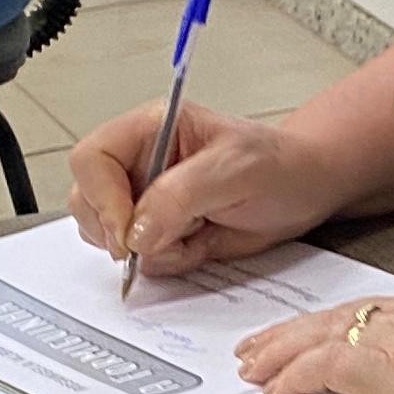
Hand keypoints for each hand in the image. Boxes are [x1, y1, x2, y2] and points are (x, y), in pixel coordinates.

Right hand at [68, 100, 330, 280]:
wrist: (306, 192)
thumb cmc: (279, 166)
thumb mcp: (235, 170)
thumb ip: (180, 195)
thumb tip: (136, 231)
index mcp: (148, 130)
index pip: (92, 160)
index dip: (102, 198)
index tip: (129, 230)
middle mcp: (139, 164)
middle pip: (86, 200)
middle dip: (120, 230)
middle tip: (166, 239)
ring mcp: (144, 201)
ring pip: (106, 235)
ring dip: (147, 249)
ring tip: (193, 233)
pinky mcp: (159, 233)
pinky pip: (138, 259)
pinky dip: (165, 263)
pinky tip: (198, 244)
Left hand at [236, 289, 393, 393]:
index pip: (374, 312)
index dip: (338, 321)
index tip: (315, 329)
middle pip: (336, 318)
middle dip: (292, 333)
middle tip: (260, 346)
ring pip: (318, 338)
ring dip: (279, 354)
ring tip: (252, 367)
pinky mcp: (385, 370)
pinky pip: (321, 370)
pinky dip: (293, 378)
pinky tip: (275, 391)